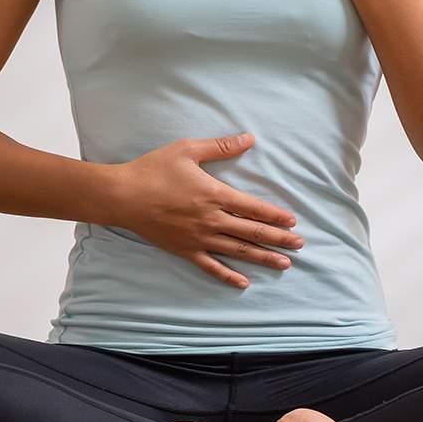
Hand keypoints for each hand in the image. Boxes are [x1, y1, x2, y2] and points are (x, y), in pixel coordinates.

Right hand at [112, 132, 306, 289]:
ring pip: (237, 251)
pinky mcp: (184, 250)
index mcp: (214, 194)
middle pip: (251, 232)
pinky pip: (211, 266)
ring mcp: (198, 238)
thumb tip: (249, 138)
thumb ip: (220, 146)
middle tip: (299, 245)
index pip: (253, 208)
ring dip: (262, 258)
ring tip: (284, 265)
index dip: (275, 216)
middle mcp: (211, 219)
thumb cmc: (153, 169)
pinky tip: (243, 283)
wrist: (123, 196)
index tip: (292, 222)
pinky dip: (228, 275)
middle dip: (278, 239)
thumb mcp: (188, 150)